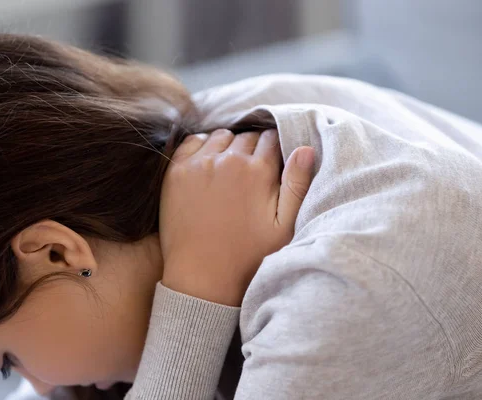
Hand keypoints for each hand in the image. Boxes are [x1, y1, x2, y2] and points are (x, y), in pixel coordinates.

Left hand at [159, 129, 314, 305]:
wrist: (202, 276)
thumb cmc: (248, 256)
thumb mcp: (284, 227)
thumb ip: (297, 184)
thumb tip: (305, 148)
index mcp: (258, 171)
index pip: (272, 139)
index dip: (275, 150)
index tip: (271, 165)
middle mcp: (228, 160)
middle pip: (247, 137)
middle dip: (253, 149)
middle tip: (251, 174)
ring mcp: (199, 163)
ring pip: (221, 137)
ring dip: (229, 147)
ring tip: (230, 171)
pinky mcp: (176, 171)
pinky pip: (193, 141)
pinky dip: (203, 147)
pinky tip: (208, 166)